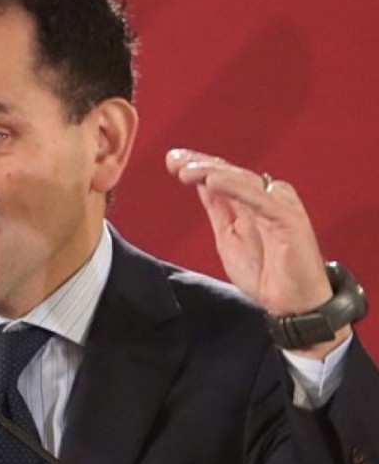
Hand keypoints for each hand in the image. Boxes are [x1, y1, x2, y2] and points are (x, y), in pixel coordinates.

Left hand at [165, 148, 350, 357]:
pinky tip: (212, 181)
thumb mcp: (228, 236)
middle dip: (199, 164)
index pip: (221, 175)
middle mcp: (266, 197)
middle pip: (229, 173)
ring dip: (212, 172)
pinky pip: (258, 199)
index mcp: (251, 200)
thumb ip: (218, 208)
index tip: (171, 160)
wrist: (292, 303)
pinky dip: (235, 188)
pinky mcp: (288, 218)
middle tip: (173, 160)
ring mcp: (278, 205)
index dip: (197, 164)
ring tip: (186, 171)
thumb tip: (201, 182)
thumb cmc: (264, 271)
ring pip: (241, 181)